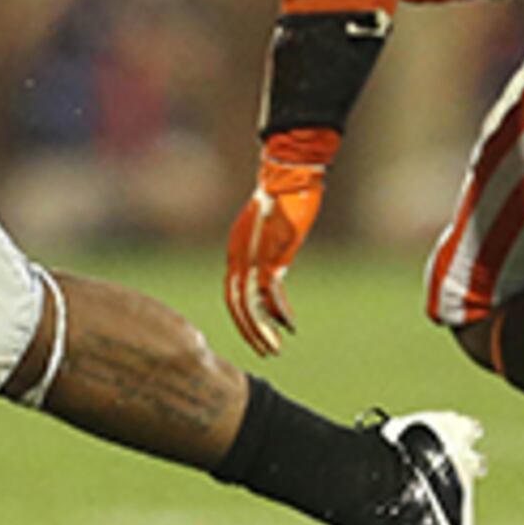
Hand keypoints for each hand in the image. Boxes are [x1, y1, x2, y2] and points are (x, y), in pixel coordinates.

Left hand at [224, 128, 339, 357]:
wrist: (290, 173)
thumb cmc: (285, 198)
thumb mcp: (273, 231)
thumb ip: (269, 254)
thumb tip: (274, 277)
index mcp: (236, 250)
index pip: (232, 292)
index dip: (243, 317)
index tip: (257, 334)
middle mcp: (238, 255)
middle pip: (235, 303)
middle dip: (249, 331)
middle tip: (265, 351)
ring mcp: (252, 255)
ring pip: (248, 304)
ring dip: (259, 330)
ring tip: (274, 349)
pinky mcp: (270, 254)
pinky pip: (269, 293)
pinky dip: (279, 312)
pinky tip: (290, 326)